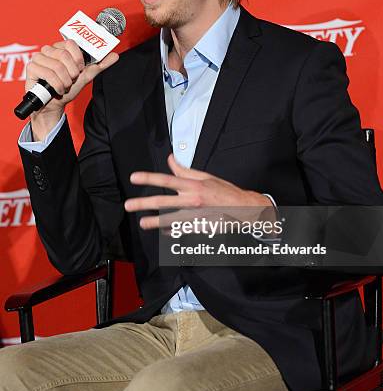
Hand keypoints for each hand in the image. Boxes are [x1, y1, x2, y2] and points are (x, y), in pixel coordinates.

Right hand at [26, 39, 118, 137]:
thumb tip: (115, 55)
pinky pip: (48, 74)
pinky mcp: (31, 68)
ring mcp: (38, 58)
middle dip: (72, 72)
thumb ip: (100, 65)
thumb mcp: (87, 75)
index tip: (80, 69)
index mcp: (61, 48)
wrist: (56, 104)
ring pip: (57, 66)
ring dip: (65, 81)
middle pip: (64, 55)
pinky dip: (57, 85)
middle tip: (72, 79)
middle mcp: (48, 50)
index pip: (71, 43)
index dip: (78, 58)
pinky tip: (57, 90)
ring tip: (65, 86)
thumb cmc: (68, 87)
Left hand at [124, 154, 272, 229]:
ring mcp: (195, 216)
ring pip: (169, 220)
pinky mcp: (199, 227)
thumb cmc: (225, 191)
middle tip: (129, 205)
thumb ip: (185, 170)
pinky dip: (171, 230)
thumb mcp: (206, 176)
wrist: (244, 209)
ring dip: (154, 222)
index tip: (134, 178)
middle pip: (163, 202)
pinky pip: (180, 229)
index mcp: (194, 185)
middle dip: (143, 203)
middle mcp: (193, 200)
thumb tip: (171, 159)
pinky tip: (163, 231)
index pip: (167, 179)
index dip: (149, 178)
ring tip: (143, 223)